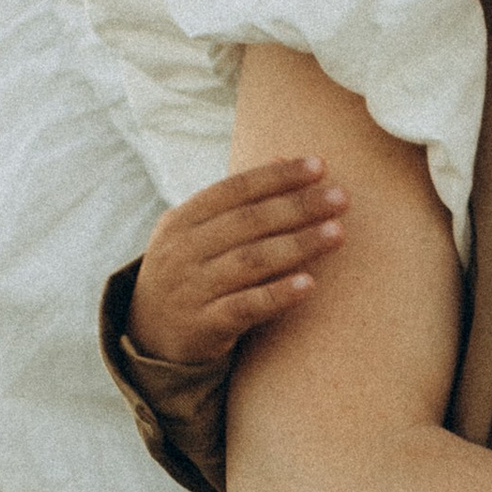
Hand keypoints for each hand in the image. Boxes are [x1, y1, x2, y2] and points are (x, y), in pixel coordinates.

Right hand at [129, 156, 347, 363]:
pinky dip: (278, 294)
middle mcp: (182, 251)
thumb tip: (283, 156)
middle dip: (297, 207)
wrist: (150, 334)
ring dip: (298, 245)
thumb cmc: (191, 272)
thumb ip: (238, 200)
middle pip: (247, 222)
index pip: (233, 189)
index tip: (319, 166)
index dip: (276, 176)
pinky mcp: (203, 326)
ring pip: (250, 262)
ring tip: (337, 233)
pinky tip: (310, 283)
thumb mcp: (199, 232)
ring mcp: (191, 289)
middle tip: (341, 198)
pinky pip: (245, 307)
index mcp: (182, 220)